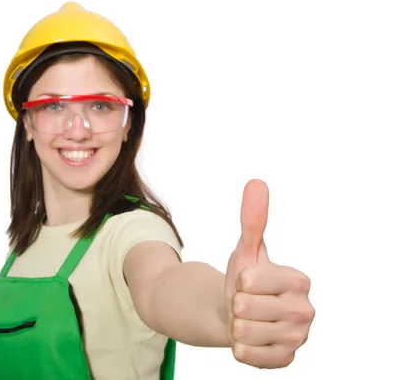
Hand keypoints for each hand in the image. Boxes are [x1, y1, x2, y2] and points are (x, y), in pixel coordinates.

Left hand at [224, 179, 314, 368]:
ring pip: (243, 332)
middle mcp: (306, 310)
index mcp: (300, 280)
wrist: (239, 315)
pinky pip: (247, 355)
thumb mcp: (246, 250)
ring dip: (237, 326)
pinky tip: (250, 340)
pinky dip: (240, 348)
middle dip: (236, 304)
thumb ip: (252, 220)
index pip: (250, 280)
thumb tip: (256, 182)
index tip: (250, 282)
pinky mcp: (285, 360)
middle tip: (247, 304)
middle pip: (244, 307)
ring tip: (248, 321)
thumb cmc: (246, 281)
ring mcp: (298, 338)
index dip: (239, 280)